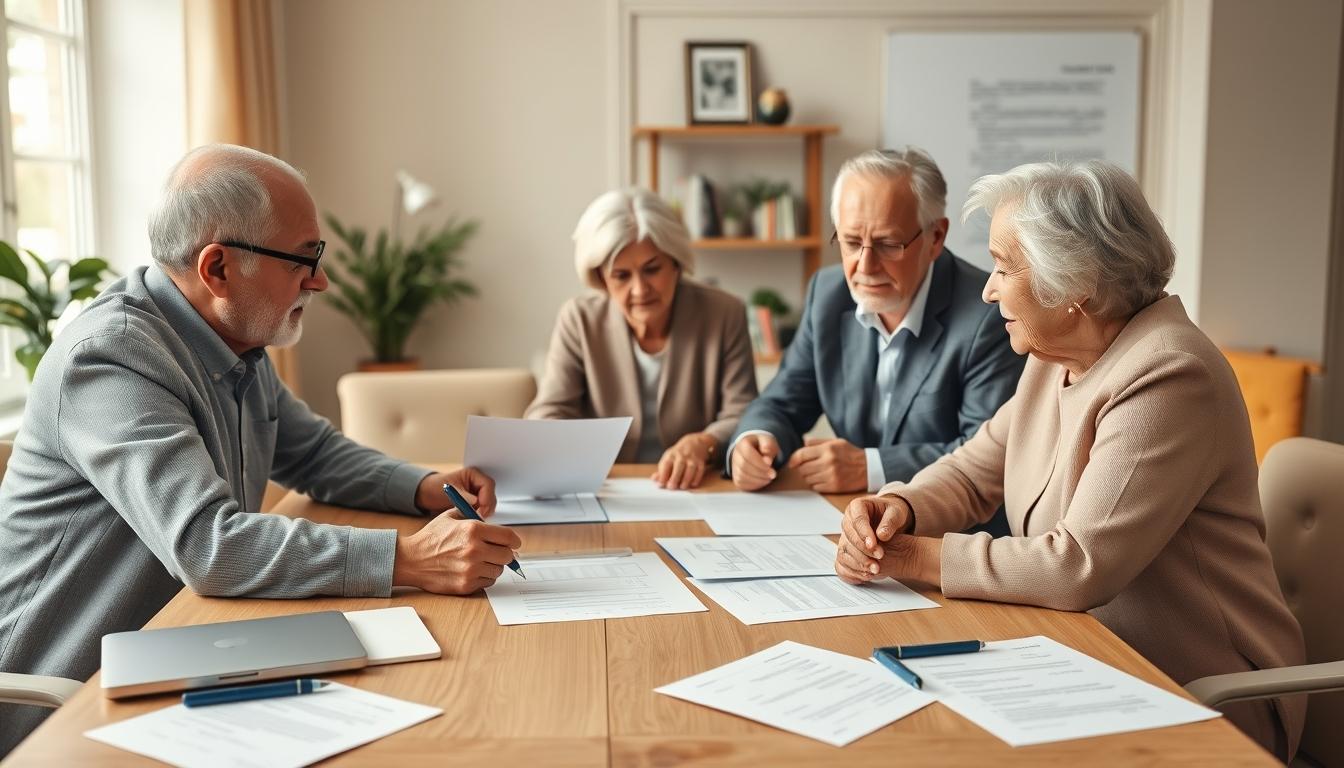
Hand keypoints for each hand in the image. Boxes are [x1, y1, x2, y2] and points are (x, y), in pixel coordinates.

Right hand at [393, 513, 521, 593]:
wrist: (410, 560)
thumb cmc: (431, 538)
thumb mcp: (452, 516)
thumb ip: (475, 516)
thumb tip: (497, 524)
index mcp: (473, 529)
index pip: (509, 537)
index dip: (514, 540)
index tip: (514, 543)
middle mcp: (474, 549)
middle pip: (507, 555)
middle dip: (504, 553)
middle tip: (497, 553)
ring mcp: (470, 569)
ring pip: (499, 570)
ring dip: (493, 566)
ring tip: (480, 561)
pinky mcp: (466, 585)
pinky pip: (488, 582)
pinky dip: (484, 577)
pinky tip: (472, 571)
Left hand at [416, 467, 496, 517]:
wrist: (427, 495)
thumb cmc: (435, 488)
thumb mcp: (449, 491)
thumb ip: (463, 496)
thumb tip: (476, 502)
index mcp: (473, 474)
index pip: (488, 485)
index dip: (486, 498)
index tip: (480, 510)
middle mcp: (478, 483)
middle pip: (491, 495)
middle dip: (486, 507)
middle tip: (478, 518)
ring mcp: (478, 493)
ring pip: (489, 504)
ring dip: (483, 512)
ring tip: (472, 518)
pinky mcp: (476, 503)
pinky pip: (483, 510)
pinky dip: (479, 515)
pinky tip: (471, 519)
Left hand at [652, 432, 716, 488]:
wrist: (693, 443)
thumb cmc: (678, 455)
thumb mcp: (668, 459)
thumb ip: (661, 471)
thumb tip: (654, 479)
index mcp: (671, 455)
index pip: (666, 465)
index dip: (663, 475)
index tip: (660, 484)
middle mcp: (681, 456)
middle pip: (679, 466)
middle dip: (675, 477)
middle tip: (671, 487)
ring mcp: (692, 458)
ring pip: (690, 469)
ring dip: (686, 479)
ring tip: (682, 487)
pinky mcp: (700, 462)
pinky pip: (699, 471)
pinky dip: (696, 478)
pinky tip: (692, 484)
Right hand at [730, 433, 779, 490]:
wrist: (756, 450)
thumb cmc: (763, 446)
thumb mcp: (768, 441)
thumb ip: (769, 446)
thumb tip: (767, 457)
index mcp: (742, 444)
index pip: (747, 453)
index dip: (759, 461)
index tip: (770, 465)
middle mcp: (735, 455)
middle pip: (743, 466)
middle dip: (760, 472)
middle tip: (773, 474)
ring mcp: (734, 467)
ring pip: (741, 476)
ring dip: (757, 480)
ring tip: (769, 478)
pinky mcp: (736, 477)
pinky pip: (741, 484)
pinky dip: (753, 485)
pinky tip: (763, 481)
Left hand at [786, 438, 867, 492]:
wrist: (869, 468)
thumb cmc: (850, 453)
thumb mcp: (835, 442)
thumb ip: (817, 442)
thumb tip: (802, 443)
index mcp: (827, 449)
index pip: (801, 455)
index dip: (793, 460)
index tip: (792, 463)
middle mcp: (828, 462)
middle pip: (802, 469)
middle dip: (803, 468)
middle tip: (810, 467)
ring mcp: (831, 475)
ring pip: (808, 479)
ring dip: (810, 477)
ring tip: (819, 472)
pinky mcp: (834, 486)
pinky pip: (816, 487)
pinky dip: (817, 484)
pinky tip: (824, 479)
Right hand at [834, 495, 939, 586]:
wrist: (889, 518)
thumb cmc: (892, 512)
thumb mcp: (896, 512)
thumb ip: (890, 522)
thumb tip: (882, 535)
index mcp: (857, 506)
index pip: (857, 520)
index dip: (864, 534)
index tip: (874, 545)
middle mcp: (848, 520)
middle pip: (849, 536)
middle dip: (863, 549)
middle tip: (879, 557)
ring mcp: (845, 535)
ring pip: (844, 549)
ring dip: (858, 561)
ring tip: (875, 569)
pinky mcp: (846, 548)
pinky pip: (842, 560)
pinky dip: (852, 569)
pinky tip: (865, 575)